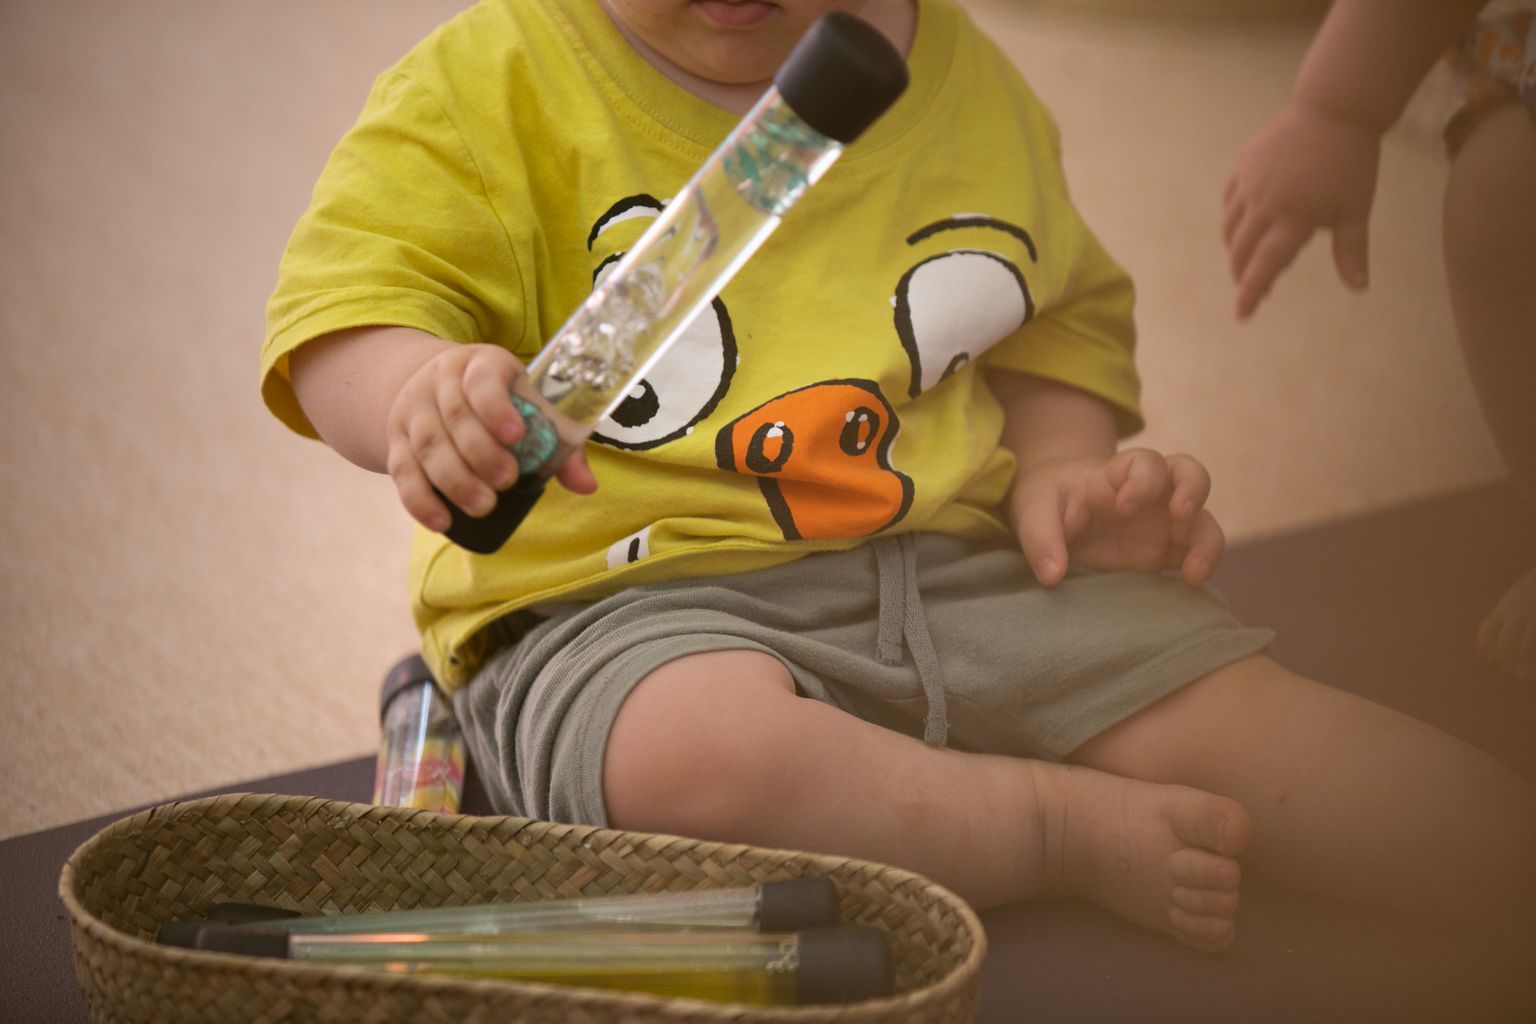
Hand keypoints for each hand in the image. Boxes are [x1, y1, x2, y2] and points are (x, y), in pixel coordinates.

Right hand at [385, 343, 596, 532]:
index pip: (483, 379)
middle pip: (455, 417)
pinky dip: (420, 500)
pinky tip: (442, 521)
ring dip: (455, 481)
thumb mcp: (530, 406)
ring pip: (428, 446)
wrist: (438, 387)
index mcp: (482, 363)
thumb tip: (586, 486)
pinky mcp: (396, 440)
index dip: (496, 407)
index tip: (516, 435)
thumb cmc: (501, 401)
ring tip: (483, 506)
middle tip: (507, 481)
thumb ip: (559, 443)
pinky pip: (402, 471)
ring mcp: (414, 410)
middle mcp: (441, 381)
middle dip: (481, 453)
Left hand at [1009, 449, 1223, 587]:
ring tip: (1194, 573)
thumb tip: (1051, 576)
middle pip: (1192, 476)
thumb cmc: (1046, 501)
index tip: (1123, 506)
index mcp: (1117, 474)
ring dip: (1207, 544)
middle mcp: (1150, 494)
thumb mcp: (1032, 512)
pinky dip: (1199, 570)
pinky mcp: (1163, 554)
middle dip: (1194, 490)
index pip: (1146, 462)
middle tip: (1181, 513)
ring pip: (1202, 522)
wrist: (1052, 515)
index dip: (1143, 480)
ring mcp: (1161, 524)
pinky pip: (1193, 557)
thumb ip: (1040, 539)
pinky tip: (1191, 586)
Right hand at [1222, 101, 1380, 317]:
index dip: (1251, 292)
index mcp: (1295, 217)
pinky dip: (1232, 221)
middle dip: (1243, 275)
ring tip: (1248, 259)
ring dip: (1235, 251)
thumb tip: (1359, 288)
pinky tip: (1244, 226)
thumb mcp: (1357, 208)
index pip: (1266, 265)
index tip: (1241, 315)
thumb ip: (1351, 250)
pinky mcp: (1244, 166)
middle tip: (1254, 288)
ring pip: (1230, 229)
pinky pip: (1229, 202)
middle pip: (1241, 251)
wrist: (1334, 108)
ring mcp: (1251, 184)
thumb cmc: (1352, 161)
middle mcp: (1266, 204)